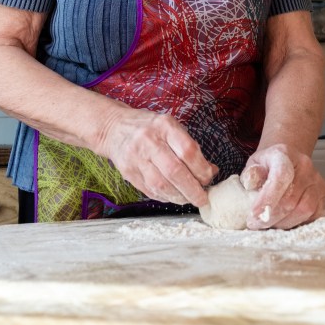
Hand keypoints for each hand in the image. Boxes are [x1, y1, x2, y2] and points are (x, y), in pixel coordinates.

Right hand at [98, 107, 217, 207]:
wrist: (114, 127)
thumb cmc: (150, 127)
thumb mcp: (171, 127)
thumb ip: (190, 147)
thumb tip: (210, 171)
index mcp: (164, 126)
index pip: (187, 151)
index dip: (201, 169)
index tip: (208, 178)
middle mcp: (149, 141)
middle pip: (174, 171)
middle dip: (192, 189)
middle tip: (202, 198)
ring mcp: (136, 157)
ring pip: (161, 185)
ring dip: (179, 196)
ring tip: (189, 198)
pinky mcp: (128, 172)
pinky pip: (150, 190)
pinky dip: (165, 196)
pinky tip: (173, 195)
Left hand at [240, 144, 324, 229]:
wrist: (287, 160)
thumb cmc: (268, 165)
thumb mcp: (253, 164)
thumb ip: (251, 174)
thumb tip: (251, 183)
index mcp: (284, 154)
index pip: (280, 177)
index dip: (267, 198)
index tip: (254, 214)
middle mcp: (305, 166)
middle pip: (291, 199)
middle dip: (271, 217)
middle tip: (256, 224)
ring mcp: (317, 180)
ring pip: (304, 210)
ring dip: (284, 223)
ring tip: (269, 223)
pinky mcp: (323, 194)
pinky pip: (313, 216)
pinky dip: (297, 223)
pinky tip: (284, 222)